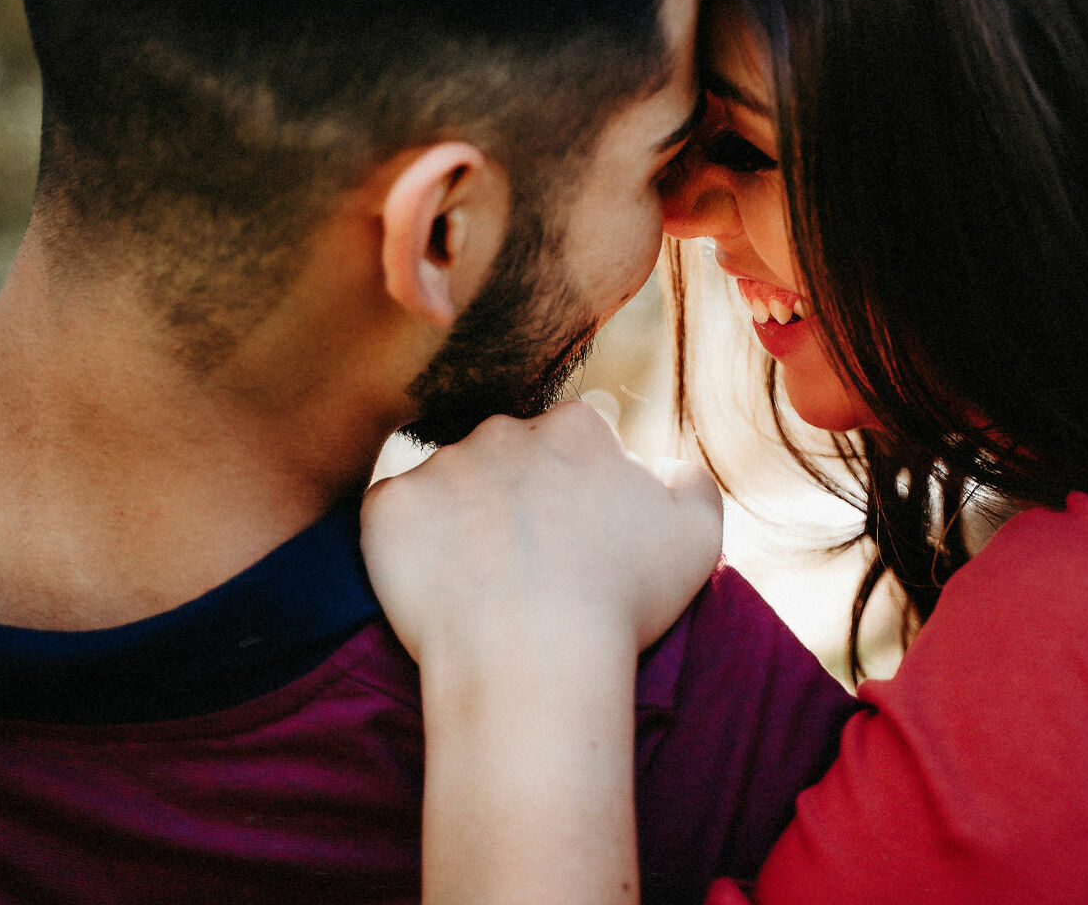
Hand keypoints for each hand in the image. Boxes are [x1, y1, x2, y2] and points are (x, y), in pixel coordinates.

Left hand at [361, 400, 722, 669]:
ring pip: (450, 485)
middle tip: (528, 567)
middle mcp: (504, 430)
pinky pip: (395, 517)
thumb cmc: (622, 601)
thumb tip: (660, 466)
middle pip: (507, 455)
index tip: (579, 540)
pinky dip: (409, 547)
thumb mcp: (698, 533)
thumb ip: (687, 479)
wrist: (534, 660)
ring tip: (481, 587)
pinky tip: (439, 589)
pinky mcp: (389, 507)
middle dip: (515, 495)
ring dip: (461, 520)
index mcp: (574, 428)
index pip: (575, 440)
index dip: (578, 490)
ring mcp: (440, 465)